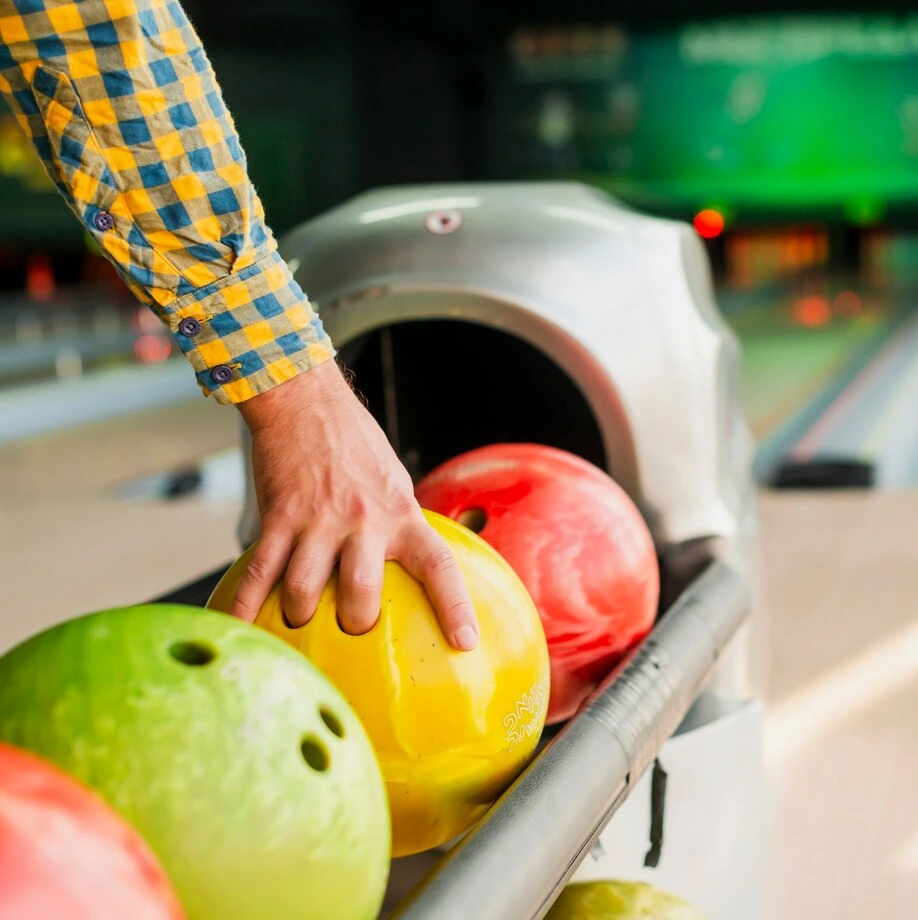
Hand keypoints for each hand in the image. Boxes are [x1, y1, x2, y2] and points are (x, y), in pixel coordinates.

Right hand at [231, 360, 478, 650]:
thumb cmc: (354, 442)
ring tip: (298, 616)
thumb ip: (398, 522)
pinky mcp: (280, 516)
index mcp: (401, 515)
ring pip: (304, 591)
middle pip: (361, 595)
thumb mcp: (394, 481)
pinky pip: (260, 572)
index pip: (438, 565)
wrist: (307, 401)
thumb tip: (404, 563)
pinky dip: (244, 605)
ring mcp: (319, 521)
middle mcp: (364, 522)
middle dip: (354, 624)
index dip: (453, 606)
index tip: (463, 642)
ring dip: (298, 615)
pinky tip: (236, 625)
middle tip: (349, 626)